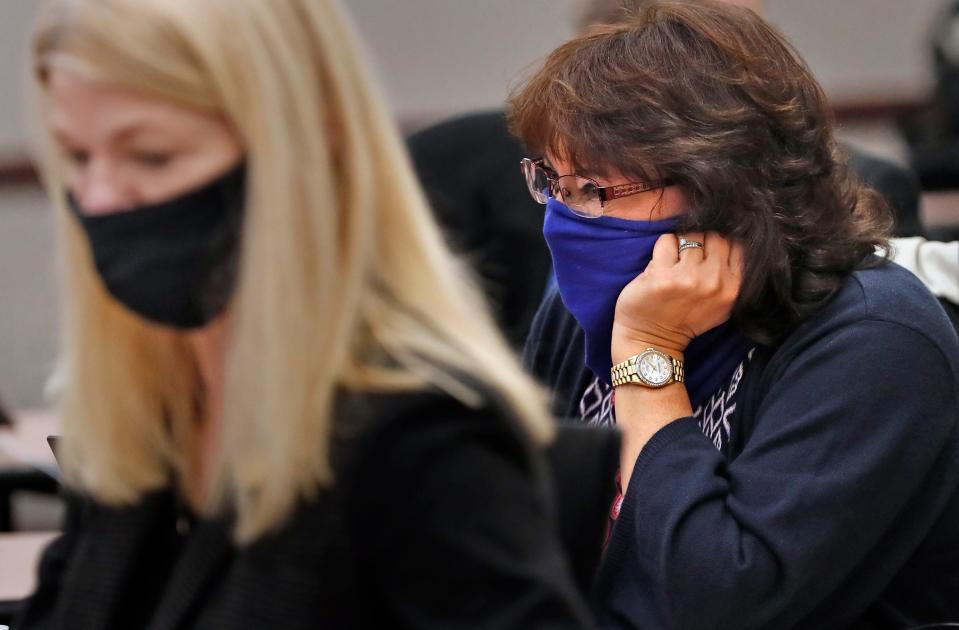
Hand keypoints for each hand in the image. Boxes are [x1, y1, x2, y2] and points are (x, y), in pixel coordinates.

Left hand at [611, 232, 741, 361]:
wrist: (653, 339)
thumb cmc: (687, 317)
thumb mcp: (722, 302)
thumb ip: (731, 272)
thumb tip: (733, 233)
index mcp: (734, 287)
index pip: (736, 243)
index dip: (720, 242)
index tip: (707, 252)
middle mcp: (715, 282)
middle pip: (714, 235)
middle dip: (701, 240)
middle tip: (689, 257)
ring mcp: (688, 278)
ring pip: (691, 235)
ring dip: (680, 244)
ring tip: (674, 262)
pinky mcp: (662, 275)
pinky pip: (667, 240)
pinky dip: (662, 248)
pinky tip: (660, 266)